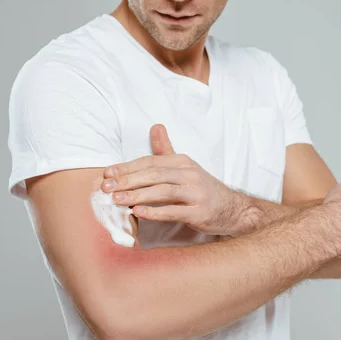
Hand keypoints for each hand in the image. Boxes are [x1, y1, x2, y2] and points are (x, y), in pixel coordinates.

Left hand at [101, 124, 247, 235]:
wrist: (234, 209)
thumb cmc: (203, 190)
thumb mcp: (186, 167)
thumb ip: (167, 150)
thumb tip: (155, 126)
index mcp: (183, 162)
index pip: (151, 162)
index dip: (127, 168)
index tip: (107, 175)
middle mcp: (190, 175)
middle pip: (154, 175)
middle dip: (128, 181)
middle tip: (106, 188)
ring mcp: (196, 194)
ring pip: (162, 192)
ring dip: (138, 196)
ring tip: (117, 200)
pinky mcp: (200, 212)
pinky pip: (174, 211)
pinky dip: (155, 212)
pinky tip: (139, 213)